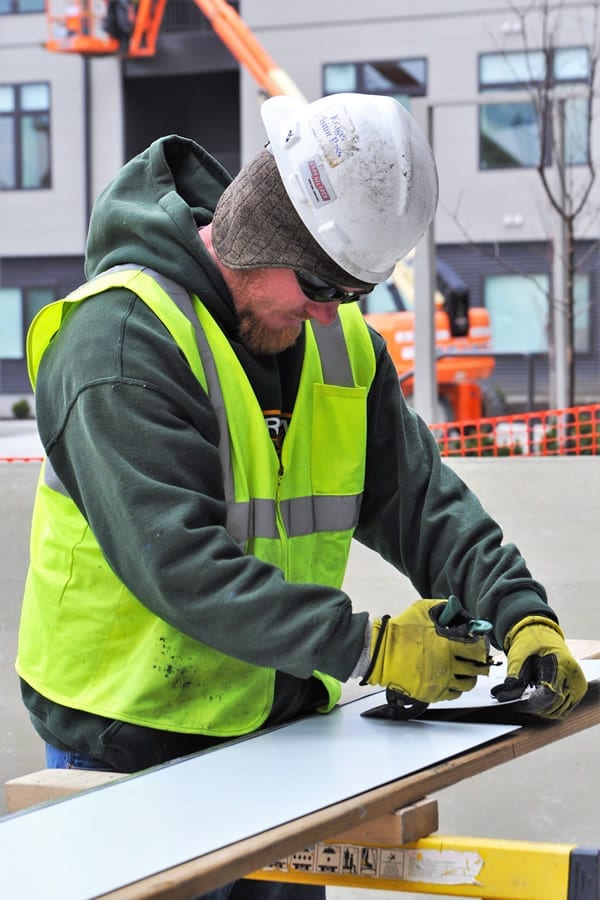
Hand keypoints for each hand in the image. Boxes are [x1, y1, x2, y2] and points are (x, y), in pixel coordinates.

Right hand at [363, 599, 490, 703]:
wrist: (380, 652)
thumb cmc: (401, 630)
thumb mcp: (423, 609)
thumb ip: (445, 608)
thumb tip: (461, 614)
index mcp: (447, 645)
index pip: (476, 649)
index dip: (482, 646)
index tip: (480, 644)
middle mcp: (446, 665)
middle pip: (475, 668)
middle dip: (480, 662)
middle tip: (478, 659)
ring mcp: (440, 682)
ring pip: (467, 683)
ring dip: (470, 676)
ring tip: (467, 670)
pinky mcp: (432, 694)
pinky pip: (454, 694)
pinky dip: (457, 687)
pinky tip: (453, 678)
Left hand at [491, 616, 587, 718]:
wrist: (541, 633)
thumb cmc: (530, 642)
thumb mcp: (518, 657)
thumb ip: (513, 678)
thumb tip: (503, 696)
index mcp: (561, 664)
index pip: (550, 694)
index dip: (532, 704)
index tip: (517, 705)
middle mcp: (574, 675)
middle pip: (555, 704)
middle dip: (535, 707)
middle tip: (520, 704)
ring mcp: (577, 683)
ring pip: (560, 709)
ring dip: (543, 709)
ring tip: (529, 698)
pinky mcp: (577, 689)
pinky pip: (564, 707)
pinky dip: (550, 707)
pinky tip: (538, 698)